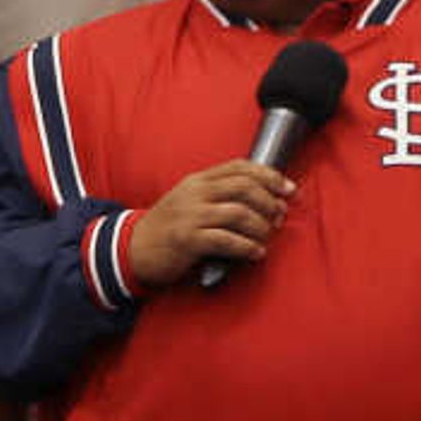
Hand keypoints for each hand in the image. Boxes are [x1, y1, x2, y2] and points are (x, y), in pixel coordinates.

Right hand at [123, 160, 293, 289]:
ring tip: (267, 238)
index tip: (288, 189)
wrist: (132, 250)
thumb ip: (218, 196)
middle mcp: (194, 193)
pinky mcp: (187, 240)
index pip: (240, 167)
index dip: (270, 176)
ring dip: (261, 227)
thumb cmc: (168, 229)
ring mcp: (190, 215)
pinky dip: (247, 247)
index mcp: (197, 181)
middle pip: (245, 187)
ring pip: (240, 213)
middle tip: (279, 217)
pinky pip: (227, 240)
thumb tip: (262, 199)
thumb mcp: (189, 202)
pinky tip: (255, 253)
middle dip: (270, 202)